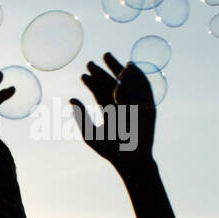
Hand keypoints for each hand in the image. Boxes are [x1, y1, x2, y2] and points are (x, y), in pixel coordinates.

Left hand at [71, 52, 156, 166]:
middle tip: (90, 62)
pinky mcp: (148, 105)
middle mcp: (121, 105)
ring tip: (107, 58)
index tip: (83, 74)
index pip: (99, 92)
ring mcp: (135, 104)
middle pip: (111, 84)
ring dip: (117, 70)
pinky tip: (128, 67)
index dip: (91, 83)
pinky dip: (136, 77)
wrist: (130, 160)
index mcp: (108, 111)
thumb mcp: (91, 133)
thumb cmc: (110, 150)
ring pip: (125, 83)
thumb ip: (81, 117)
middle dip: (102, 72)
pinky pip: (142, 88)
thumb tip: (71, 99)